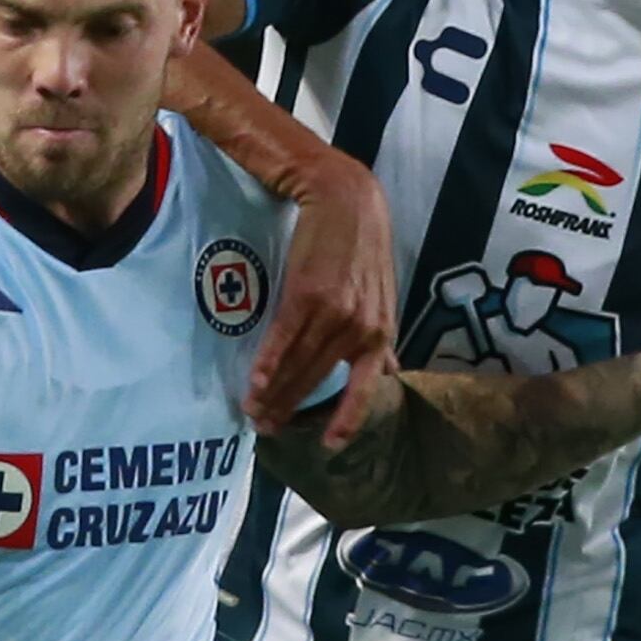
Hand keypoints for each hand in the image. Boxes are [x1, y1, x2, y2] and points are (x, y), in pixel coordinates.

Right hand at [254, 154, 397, 448]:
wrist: (344, 196)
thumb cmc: (360, 243)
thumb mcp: (381, 292)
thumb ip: (379, 333)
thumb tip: (388, 369)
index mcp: (380, 332)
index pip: (364, 387)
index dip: (348, 418)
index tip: (329, 444)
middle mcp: (361, 328)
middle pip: (318, 379)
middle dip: (290, 407)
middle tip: (266, 427)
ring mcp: (336, 312)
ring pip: (299, 363)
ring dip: (272, 391)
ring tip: (252, 410)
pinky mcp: (309, 293)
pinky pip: (284, 338)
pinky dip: (267, 363)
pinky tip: (254, 382)